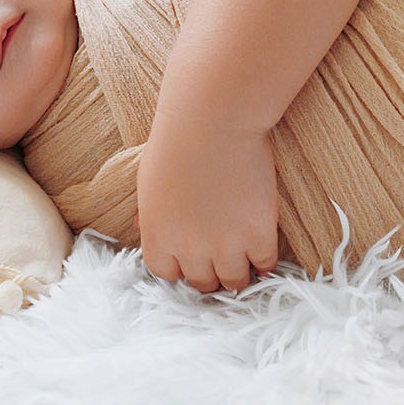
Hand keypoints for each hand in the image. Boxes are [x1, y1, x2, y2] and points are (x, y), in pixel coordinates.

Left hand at [134, 117, 279, 293]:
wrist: (213, 121)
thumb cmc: (177, 140)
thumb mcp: (148, 179)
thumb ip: (147, 210)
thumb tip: (138, 223)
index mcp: (157, 235)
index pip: (166, 273)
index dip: (179, 266)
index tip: (190, 258)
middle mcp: (189, 249)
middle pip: (201, 283)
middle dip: (209, 272)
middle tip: (219, 258)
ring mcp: (226, 245)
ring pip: (234, 282)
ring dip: (237, 272)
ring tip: (242, 256)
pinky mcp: (258, 235)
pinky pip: (264, 263)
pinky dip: (264, 260)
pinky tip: (261, 247)